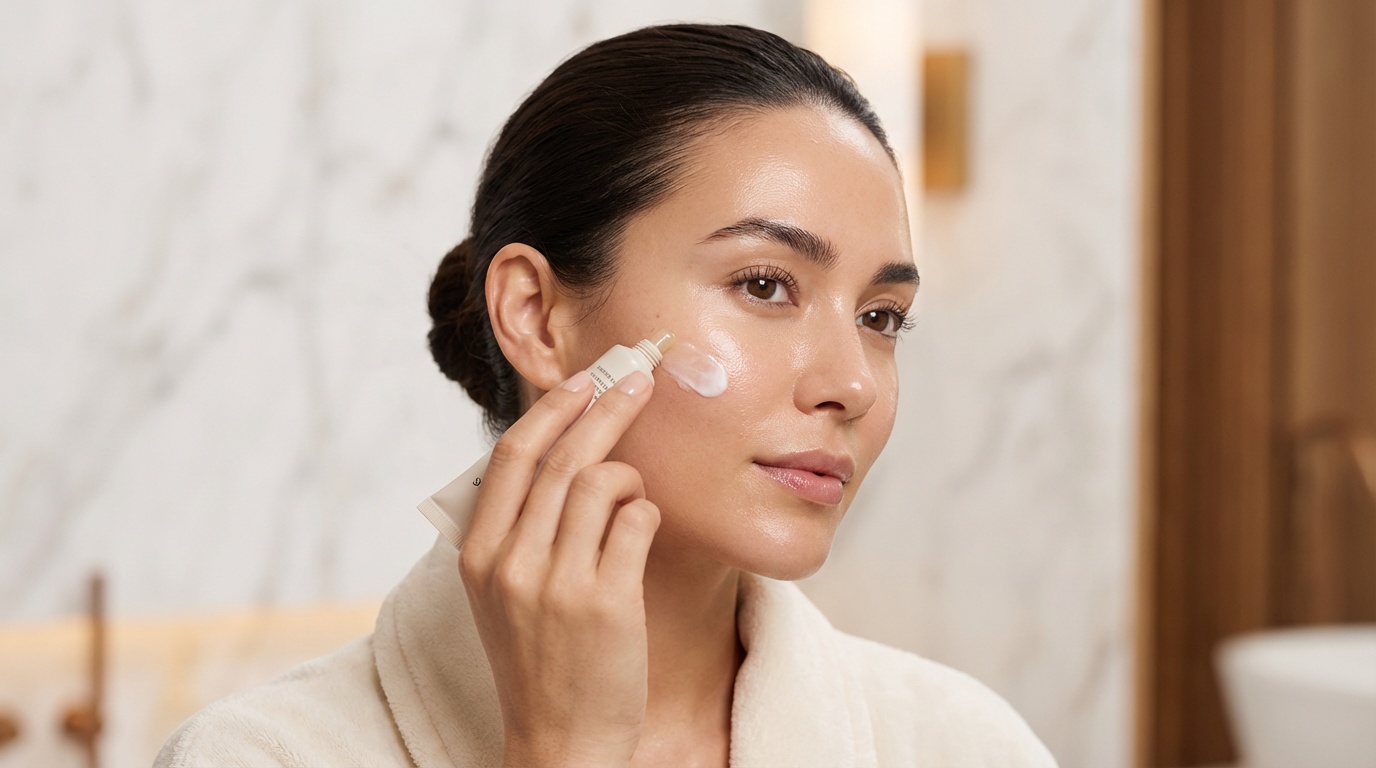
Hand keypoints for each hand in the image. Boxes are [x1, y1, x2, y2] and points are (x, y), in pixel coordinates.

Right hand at [457, 369, 660, 767]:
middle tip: (639, 380)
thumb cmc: (538, 659)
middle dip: (606, 407)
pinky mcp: (607, 602)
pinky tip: (641, 527)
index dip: (552, 410)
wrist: (559, 739)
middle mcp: (512, 564)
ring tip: (633, 489)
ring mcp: (558, 583)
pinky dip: (645, 512)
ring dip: (629, 473)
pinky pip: (636, 521)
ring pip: (600, 483)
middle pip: (561, 458)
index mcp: (479, 555)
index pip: (512, 457)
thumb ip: (513, 530)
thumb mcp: (499, 594)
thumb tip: (552, 456)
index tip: (584, 381)